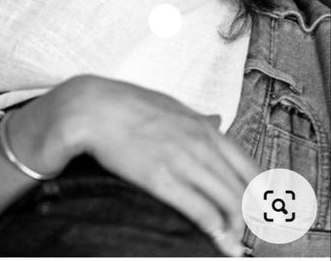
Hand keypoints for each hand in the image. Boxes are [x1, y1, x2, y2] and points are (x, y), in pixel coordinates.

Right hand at [11, 76, 257, 256]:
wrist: (92, 107)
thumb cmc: (128, 105)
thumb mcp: (171, 106)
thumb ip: (197, 120)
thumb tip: (217, 121)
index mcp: (203, 127)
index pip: (248, 166)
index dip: (258, 194)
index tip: (257, 211)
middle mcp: (199, 143)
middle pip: (241, 189)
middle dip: (249, 218)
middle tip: (245, 234)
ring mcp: (182, 161)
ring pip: (227, 202)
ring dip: (235, 229)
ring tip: (233, 245)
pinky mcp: (162, 179)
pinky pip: (201, 211)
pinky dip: (216, 230)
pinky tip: (219, 241)